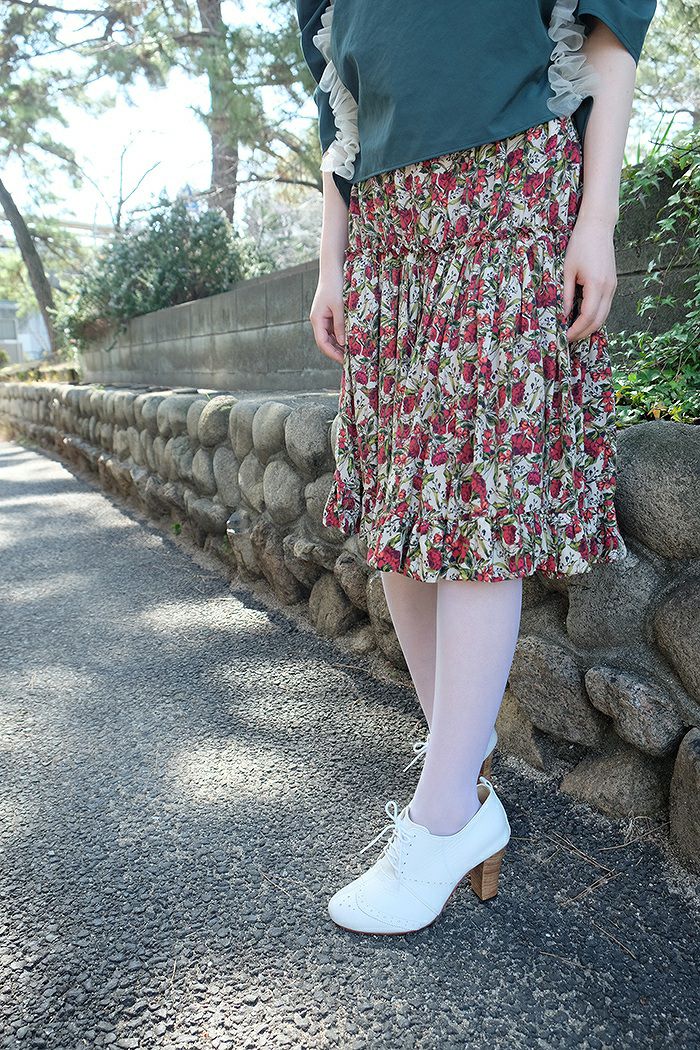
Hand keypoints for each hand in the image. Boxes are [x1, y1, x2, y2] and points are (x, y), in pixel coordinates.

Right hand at [309, 266, 344, 365]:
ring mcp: (324, 318)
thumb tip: (342, 343)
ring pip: (331, 337)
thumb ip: (340, 324)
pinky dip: (343, 336)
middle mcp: (319, 321)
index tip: (344, 361)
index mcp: (317, 319)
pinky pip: (336, 330)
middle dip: (337, 352)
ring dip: (341, 345)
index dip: (333, 354)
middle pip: (326, 343)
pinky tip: (352, 340)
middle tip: (351, 360)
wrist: (333, 269)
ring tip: (353, 352)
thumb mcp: (340, 306)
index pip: (322, 343)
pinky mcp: (331, 315)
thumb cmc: (335, 285)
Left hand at [563, 214, 617, 342]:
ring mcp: (613, 286)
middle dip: (583, 333)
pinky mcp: (612, 284)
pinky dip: (594, 316)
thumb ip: (566, 295)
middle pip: (599, 321)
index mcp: (597, 285)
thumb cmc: (580, 244)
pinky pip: (605, 307)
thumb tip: (561, 315)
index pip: (588, 317)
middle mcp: (609, 288)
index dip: (576, 330)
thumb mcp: (567, 270)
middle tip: (567, 339)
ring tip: (573, 331)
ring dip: (589, 327)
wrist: (598, 226)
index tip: (564, 337)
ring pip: (604, 316)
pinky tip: (581, 318)